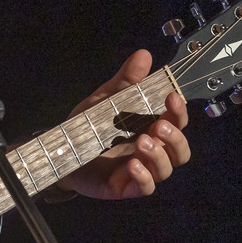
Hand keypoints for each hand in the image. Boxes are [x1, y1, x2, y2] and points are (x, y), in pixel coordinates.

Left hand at [59, 49, 189, 199]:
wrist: (60, 150)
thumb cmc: (89, 126)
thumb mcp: (105, 99)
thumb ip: (125, 80)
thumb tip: (143, 55)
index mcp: (151, 128)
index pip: (177, 122)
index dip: (179, 111)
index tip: (171, 97)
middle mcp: (151, 151)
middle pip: (180, 150)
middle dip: (175, 137)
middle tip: (158, 125)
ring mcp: (140, 170)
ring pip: (166, 169)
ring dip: (159, 155)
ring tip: (142, 142)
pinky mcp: (125, 186)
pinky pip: (146, 187)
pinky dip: (143, 177)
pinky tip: (132, 164)